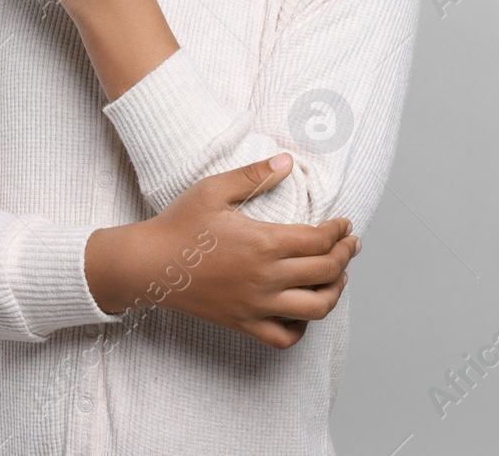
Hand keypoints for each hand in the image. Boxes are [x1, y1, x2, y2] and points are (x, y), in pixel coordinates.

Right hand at [87, 153, 360, 349]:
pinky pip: (285, 337)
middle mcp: (266, 277)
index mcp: (263, 242)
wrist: (148, 265)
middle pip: (326, 272)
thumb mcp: (214, 189)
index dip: (340, 231)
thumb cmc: (179, 225)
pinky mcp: (244, 323)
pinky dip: (302, 328)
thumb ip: (254, 174)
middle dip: (346, 256)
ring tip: (337, 277)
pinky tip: (302, 309)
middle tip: (350, 244)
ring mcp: (256, 305)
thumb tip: (288, 161)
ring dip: (334, 292)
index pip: (320, 240)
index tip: (345, 224)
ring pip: (315, 308)